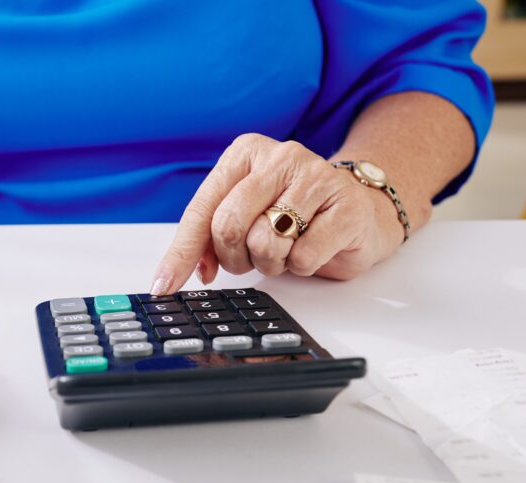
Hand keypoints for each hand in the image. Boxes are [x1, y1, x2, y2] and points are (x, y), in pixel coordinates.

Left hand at [150, 133, 406, 292]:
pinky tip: (314, 248)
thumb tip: (178, 273)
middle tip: (250, 259)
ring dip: (272, 263)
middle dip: (234, 258)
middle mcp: (280, 156)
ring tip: (287, 249)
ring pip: (266, 243)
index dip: (182, 253)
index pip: (202, 209)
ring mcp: (317, 177)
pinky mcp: (347, 206)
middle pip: (229, 225)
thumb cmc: (294, 215)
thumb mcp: (244, 216)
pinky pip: (303, 257)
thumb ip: (208, 238)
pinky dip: (302, 266)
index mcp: (245, 153)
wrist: (360, 210)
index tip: (164, 285)